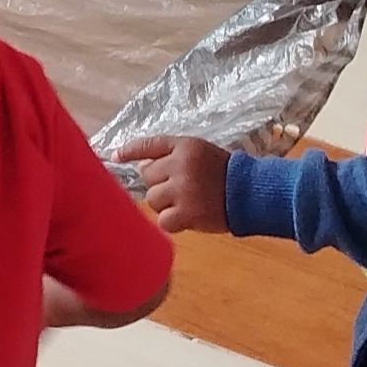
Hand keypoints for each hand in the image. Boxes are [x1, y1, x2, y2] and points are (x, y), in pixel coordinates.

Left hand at [113, 135, 229, 235]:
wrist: (250, 193)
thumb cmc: (224, 172)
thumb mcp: (200, 152)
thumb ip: (172, 155)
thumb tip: (141, 166)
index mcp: (185, 147)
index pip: (150, 145)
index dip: (130, 150)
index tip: (116, 156)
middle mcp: (182, 165)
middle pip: (147, 176)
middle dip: (158, 184)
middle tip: (179, 188)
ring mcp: (183, 190)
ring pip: (152, 199)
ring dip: (164, 204)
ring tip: (185, 202)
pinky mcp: (187, 214)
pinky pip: (163, 220)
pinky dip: (172, 221)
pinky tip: (187, 217)